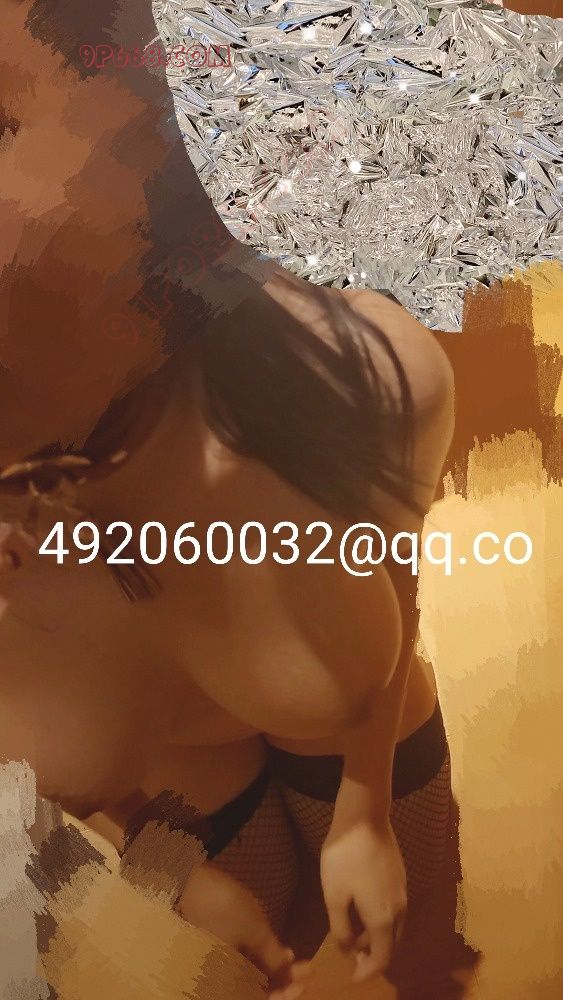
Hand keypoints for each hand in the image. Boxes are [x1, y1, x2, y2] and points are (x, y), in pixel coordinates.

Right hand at [177, 862, 309, 995]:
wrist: (184, 883)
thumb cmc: (222, 908)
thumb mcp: (254, 931)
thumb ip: (274, 958)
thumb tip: (290, 975)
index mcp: (225, 984)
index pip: (262, 998)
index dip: (285, 992)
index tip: (305, 978)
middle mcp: (217, 981)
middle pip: (254, 989)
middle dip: (280, 980)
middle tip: (303, 967)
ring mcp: (213, 966)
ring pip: (247, 977)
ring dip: (270, 970)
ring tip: (290, 955)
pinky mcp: (212, 951)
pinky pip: (238, 964)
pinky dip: (256, 960)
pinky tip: (269, 947)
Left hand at [320, 817, 406, 982]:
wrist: (364, 817)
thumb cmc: (345, 857)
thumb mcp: (334, 896)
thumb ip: (341, 928)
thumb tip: (348, 950)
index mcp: (383, 919)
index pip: (382, 958)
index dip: (369, 972)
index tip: (353, 978)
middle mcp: (399, 909)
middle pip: (393, 945)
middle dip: (375, 957)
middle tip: (353, 959)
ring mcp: (403, 891)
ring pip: (396, 927)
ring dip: (379, 938)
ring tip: (356, 935)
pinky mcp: (401, 876)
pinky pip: (396, 910)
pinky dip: (383, 921)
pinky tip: (365, 910)